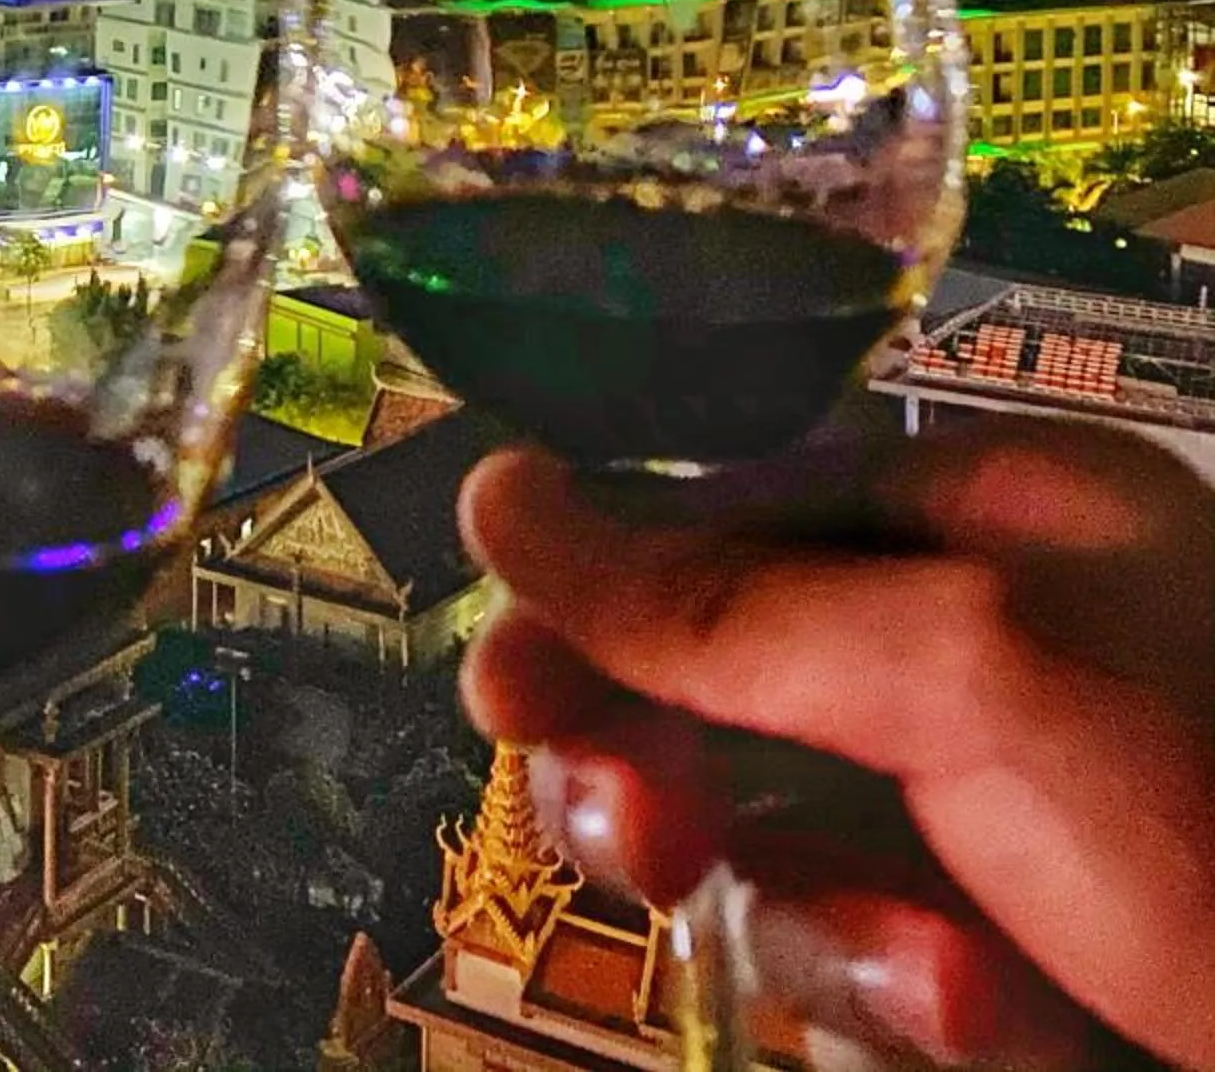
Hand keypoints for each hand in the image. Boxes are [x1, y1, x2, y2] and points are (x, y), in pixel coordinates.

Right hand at [460, 419, 1214, 1071]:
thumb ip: (722, 593)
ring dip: (829, 927)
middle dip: (669, 769)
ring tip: (949, 986)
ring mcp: (1004, 814)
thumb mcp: (972, 675)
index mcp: (999, 519)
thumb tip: (498, 492)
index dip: (599, 600)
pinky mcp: (1012, 960)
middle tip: (639, 843)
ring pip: (772, 844)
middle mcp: (989, 647)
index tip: (504, 690)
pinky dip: (912, 1008)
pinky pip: (862, 967)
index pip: (720, 515)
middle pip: (720, 684)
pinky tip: (1004, 1024)